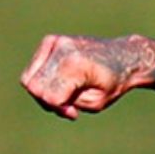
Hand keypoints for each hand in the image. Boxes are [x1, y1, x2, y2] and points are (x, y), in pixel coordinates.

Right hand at [20, 34, 150, 119]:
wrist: (125, 56)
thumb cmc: (113, 82)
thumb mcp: (95, 102)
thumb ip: (67, 102)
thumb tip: (43, 95)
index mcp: (74, 65)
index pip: (48, 96)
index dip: (58, 109)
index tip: (74, 113)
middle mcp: (62, 50)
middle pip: (35, 88)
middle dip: (48, 102)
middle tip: (70, 107)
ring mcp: (55, 42)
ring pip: (29, 79)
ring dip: (44, 92)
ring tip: (67, 96)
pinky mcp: (51, 41)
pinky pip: (34, 69)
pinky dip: (43, 80)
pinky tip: (62, 83)